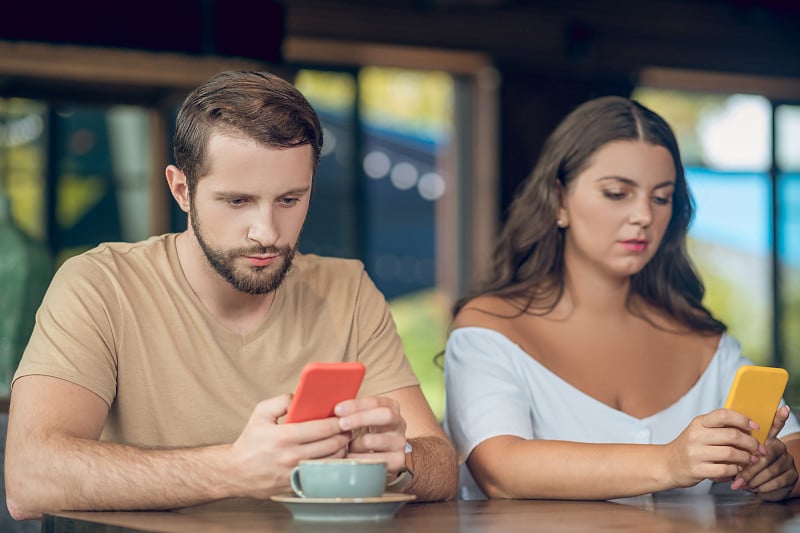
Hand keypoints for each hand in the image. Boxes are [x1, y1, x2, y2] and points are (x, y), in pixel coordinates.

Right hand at [229, 394, 350, 497]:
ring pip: (330, 461)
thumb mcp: (260, 414)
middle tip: (348, 427)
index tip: (344, 417)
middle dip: (344, 435)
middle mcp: (291, 457)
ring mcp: (295, 474)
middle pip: (331, 445)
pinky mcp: (297, 486)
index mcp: (284, 437)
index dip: (337, 422)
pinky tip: (332, 456)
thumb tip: (302, 396)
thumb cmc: (249, 441)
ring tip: (342, 441)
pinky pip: (322, 475)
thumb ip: (282, 401)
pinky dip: (331, 465)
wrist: (235, 472)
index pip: (322, 429)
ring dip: (341, 450)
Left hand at [335, 396, 407, 474]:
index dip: (356, 405)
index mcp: (391, 407)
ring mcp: (400, 442)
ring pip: (374, 440)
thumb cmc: (363, 433)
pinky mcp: (397, 460)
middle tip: (341, 424)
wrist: (377, 457)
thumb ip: (349, 412)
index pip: (375, 402)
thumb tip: (326, 407)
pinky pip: (374, 460)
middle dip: (360, 418)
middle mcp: (399, 423)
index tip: (337, 409)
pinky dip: (358, 459)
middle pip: (385, 416)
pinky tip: (352, 457)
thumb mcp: (359, 418)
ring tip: (346, 446)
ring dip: (355, 443)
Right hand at [664, 409, 761, 487]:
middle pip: (732, 435)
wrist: (667, 464)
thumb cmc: (689, 447)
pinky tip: (737, 469)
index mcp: (698, 423)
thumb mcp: (699, 431)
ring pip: (731, 453)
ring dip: (746, 458)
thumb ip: (719, 428)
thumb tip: (749, 429)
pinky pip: (725, 470)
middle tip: (759, 448)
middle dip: (751, 443)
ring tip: (750, 459)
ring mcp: (695, 453)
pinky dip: (736, 470)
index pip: (723, 415)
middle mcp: (696, 436)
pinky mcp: (697, 470)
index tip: (755, 427)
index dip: (743, 419)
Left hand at [734, 405, 798, 500]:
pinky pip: (777, 482)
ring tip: (741, 484)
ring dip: (754, 479)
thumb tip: (724, 435)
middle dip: (749, 468)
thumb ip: (733, 445)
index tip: (783, 409)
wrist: (760, 485)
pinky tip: (753, 489)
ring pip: (770, 470)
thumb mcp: (735, 455)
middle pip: (766, 455)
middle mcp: (780, 447)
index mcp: (766, 438)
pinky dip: (762, 488)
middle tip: (736, 477)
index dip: (779, 418)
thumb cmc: (743, 466)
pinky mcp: (792, 476)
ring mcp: (788, 461)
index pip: (775, 425)